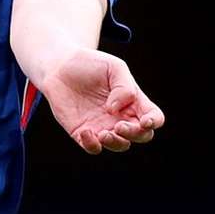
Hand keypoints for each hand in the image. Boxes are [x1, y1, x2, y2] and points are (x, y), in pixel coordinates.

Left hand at [39, 50, 163, 153]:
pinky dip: (93, 145)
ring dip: (116, 143)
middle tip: (120, 125)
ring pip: (120, 145)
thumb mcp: (113, 68)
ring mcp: (104, 126)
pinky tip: (86, 131)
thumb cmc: (90, 65)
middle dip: (135, 134)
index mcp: (134, 101)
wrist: (60, 66)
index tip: (145, 121)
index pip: (154, 116)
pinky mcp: (83, 132)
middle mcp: (122, 116)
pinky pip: (94, 148)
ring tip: (104, 133)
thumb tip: (116, 110)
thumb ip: (124, 87)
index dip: (154, 122)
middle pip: (141, 135)